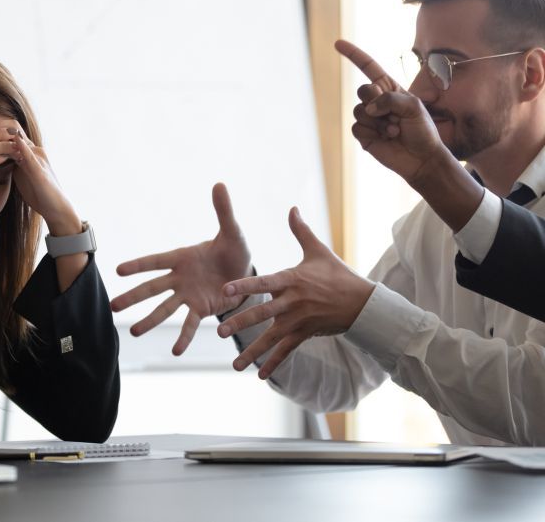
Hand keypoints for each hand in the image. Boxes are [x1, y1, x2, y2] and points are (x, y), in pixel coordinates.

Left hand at [11, 127, 80, 233]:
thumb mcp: (22, 174)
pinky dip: (22, 149)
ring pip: (21, 141)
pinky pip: (31, 158)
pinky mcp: (41, 173)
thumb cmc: (38, 192)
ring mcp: (39, 160)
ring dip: (4, 133)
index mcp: (29, 152)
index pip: (12, 131)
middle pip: (15, 130)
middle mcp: (35, 151)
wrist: (57, 208)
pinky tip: (14, 142)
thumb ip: (13, 162)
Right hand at [110, 184, 251, 354]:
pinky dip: (184, 337)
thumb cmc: (235, 249)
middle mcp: (180, 278)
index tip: (118, 270)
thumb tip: (219, 184)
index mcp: (182, 258)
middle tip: (113, 307)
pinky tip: (176, 351)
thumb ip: (223, 211)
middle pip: (152, 289)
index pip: (156, 261)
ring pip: (164, 309)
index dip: (138, 266)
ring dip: (149, 321)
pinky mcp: (201, 309)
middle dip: (133, 297)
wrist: (247, 273)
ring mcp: (188, 296)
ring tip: (134, 333)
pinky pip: (190, 324)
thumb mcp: (232, 231)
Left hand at [218, 207, 373, 378]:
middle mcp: (293, 302)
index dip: (245, 286)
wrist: (363, 302)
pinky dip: (274, 363)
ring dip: (253, 351)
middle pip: (263, 314)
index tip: (226, 290)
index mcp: (292, 280)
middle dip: (241, 323)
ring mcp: (299, 321)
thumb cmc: (337, 274)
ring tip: (234, 365)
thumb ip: (300, 231)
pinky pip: (287, 351)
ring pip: (272, 338)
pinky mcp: (306, 334)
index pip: (264, 282)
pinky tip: (259, 375)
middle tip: (220, 331)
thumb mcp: (319, 251)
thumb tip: (292, 208)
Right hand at [336, 40, 449, 184]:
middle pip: (362, 90)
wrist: (421, 158)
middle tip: (393, 114)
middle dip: (375, 100)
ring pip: (358, 110)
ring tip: (394, 130)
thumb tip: (368, 108)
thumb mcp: (414, 107)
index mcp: (390, 89)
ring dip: (378, 121)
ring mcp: (369, 118)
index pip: (368, 67)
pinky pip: (356, 126)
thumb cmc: (422, 130)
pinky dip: (371, 132)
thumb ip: (390, 99)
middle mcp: (377, 101)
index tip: (337, 43)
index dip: (353, 55)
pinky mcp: (363, 134)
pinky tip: (386, 138)